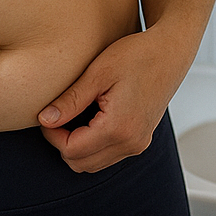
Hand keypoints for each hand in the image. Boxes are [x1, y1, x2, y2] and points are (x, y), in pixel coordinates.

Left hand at [37, 31, 178, 172]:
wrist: (170, 51)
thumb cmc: (137, 55)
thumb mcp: (97, 73)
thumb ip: (70, 101)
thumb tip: (45, 119)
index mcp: (119, 128)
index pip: (71, 150)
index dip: (52, 135)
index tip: (46, 114)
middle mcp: (131, 143)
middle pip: (81, 164)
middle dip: (62, 144)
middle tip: (57, 116)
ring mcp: (138, 144)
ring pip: (94, 164)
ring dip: (77, 147)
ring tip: (72, 116)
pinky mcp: (140, 140)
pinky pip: (108, 156)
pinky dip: (92, 146)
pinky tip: (88, 120)